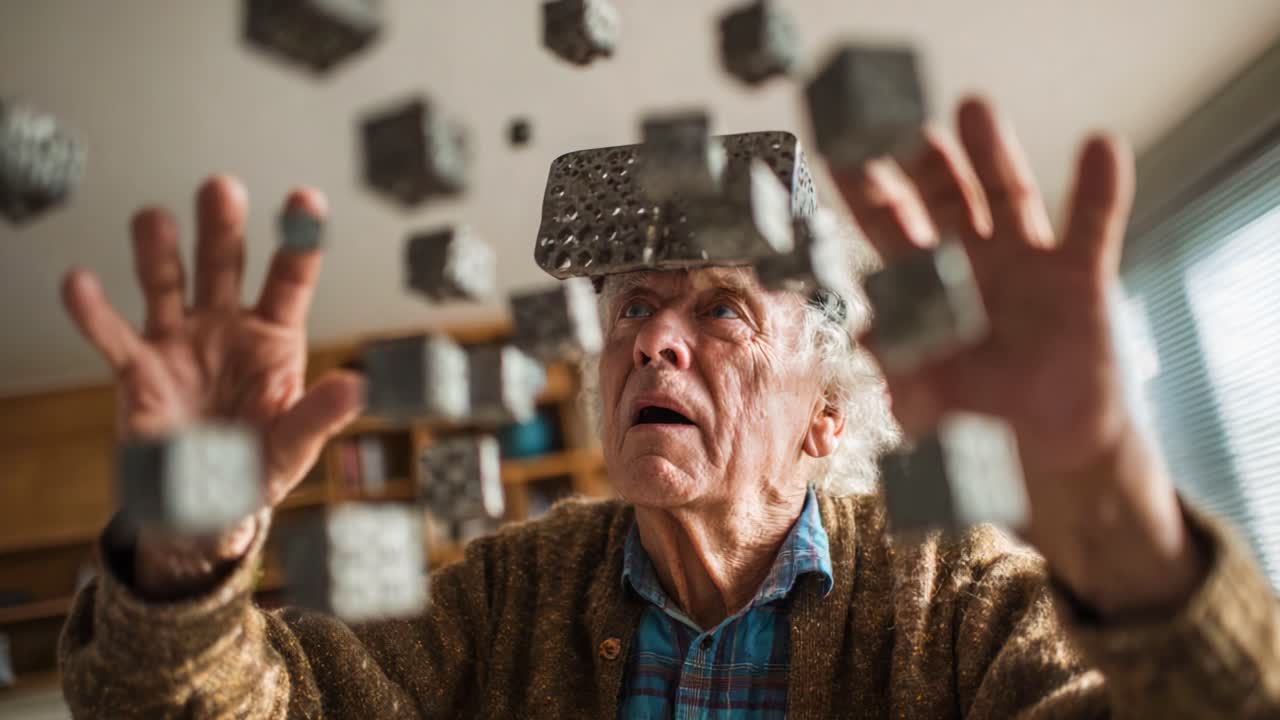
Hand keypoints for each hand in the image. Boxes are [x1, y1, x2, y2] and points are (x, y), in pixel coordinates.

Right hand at [61, 176, 363, 597]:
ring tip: (152, 218)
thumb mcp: (295, 444)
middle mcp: (226, 328)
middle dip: (221, 228)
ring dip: (159, 252)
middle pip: (224, 266)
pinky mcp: (138, 372)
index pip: (290, 281)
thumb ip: (320, 413)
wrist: (204, 508)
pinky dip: (93, 312)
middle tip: (221, 188)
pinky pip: (113, 338)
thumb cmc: (256, 466)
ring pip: (166, 286)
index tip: (306, 201)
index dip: (299, 242)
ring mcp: (179, 344)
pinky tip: (80, 282)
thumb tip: (359, 386)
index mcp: (275, 338)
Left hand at [834, 97, 1206, 616]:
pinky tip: (1099, 145)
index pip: (886, 224)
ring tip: (974, 106)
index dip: (863, 186)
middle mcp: (971, 260)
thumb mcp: (932, 403)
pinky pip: (1092, 225)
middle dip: (922, 157)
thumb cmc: (982, 418)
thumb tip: (868, 347)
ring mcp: (1026, 261)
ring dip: (992, 152)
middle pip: (943, 194)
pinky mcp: (1080, 276)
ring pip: (1006, 194)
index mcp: (925, 284)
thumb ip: (902, 379)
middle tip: (899, 115)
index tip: (840, 146)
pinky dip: (1098, 188)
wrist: (1054, 444)